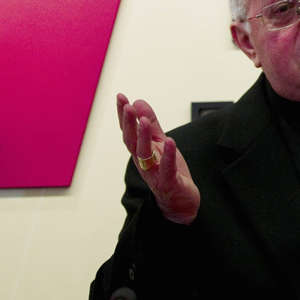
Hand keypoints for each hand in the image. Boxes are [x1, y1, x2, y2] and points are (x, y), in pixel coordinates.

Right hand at [117, 94, 199, 224]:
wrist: (179, 203)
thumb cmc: (168, 173)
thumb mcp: (160, 143)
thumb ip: (151, 125)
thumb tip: (139, 102)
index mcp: (140, 151)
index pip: (128, 130)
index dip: (123, 114)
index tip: (121, 97)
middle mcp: (143, 161)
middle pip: (131, 141)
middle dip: (128, 123)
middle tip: (127, 106)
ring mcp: (154, 173)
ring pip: (144, 154)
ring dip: (142, 136)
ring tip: (142, 120)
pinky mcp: (168, 183)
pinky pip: (166, 169)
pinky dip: (168, 156)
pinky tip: (170, 142)